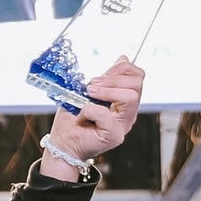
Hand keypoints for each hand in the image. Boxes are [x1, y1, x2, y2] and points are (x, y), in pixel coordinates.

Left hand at [44, 55, 143, 169]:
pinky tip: (83, 113)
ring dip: (106, 91)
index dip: (122, 68)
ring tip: (89, 93)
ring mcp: (123, 125)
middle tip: (91, 85)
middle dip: (113, 79)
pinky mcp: (114, 136)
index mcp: (125, 101)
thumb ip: (106, 78)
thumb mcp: (90, 90)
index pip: (138, 77)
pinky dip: (91, 110)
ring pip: (130, 98)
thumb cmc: (73, 117)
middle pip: (137, 85)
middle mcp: (128, 113)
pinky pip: (107, 116)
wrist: (63, 142)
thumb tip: (123, 58)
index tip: (102, 73)